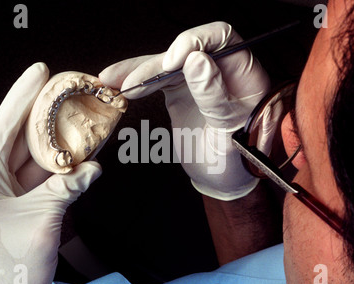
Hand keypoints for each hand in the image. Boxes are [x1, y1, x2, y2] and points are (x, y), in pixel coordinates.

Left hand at [0, 63, 101, 283]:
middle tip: (63, 90)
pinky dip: (59, 169)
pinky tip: (78, 155)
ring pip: (31, 160)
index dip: (20, 98)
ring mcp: (0, 196)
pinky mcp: (15, 206)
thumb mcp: (43, 222)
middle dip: (42, 116)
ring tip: (77, 121)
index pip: (0, 131)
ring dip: (56, 144)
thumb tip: (93, 169)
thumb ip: (68, 189)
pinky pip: (39, 180)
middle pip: (17, 141)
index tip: (38, 73)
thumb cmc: (12, 271)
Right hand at [100, 21, 269, 199]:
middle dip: (154, 64)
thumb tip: (195, 60)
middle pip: (184, 50)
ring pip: (164, 64)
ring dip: (136, 71)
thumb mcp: (229, 128)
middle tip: (132, 80)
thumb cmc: (236, 156)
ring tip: (111, 80)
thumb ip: (213, 94)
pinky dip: (136, 82)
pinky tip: (117, 85)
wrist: (223, 177)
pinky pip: (155, 80)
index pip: (220, 37)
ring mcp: (196, 78)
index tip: (173, 62)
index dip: (194, 41)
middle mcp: (219, 68)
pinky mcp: (178, 90)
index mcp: (243, 71)